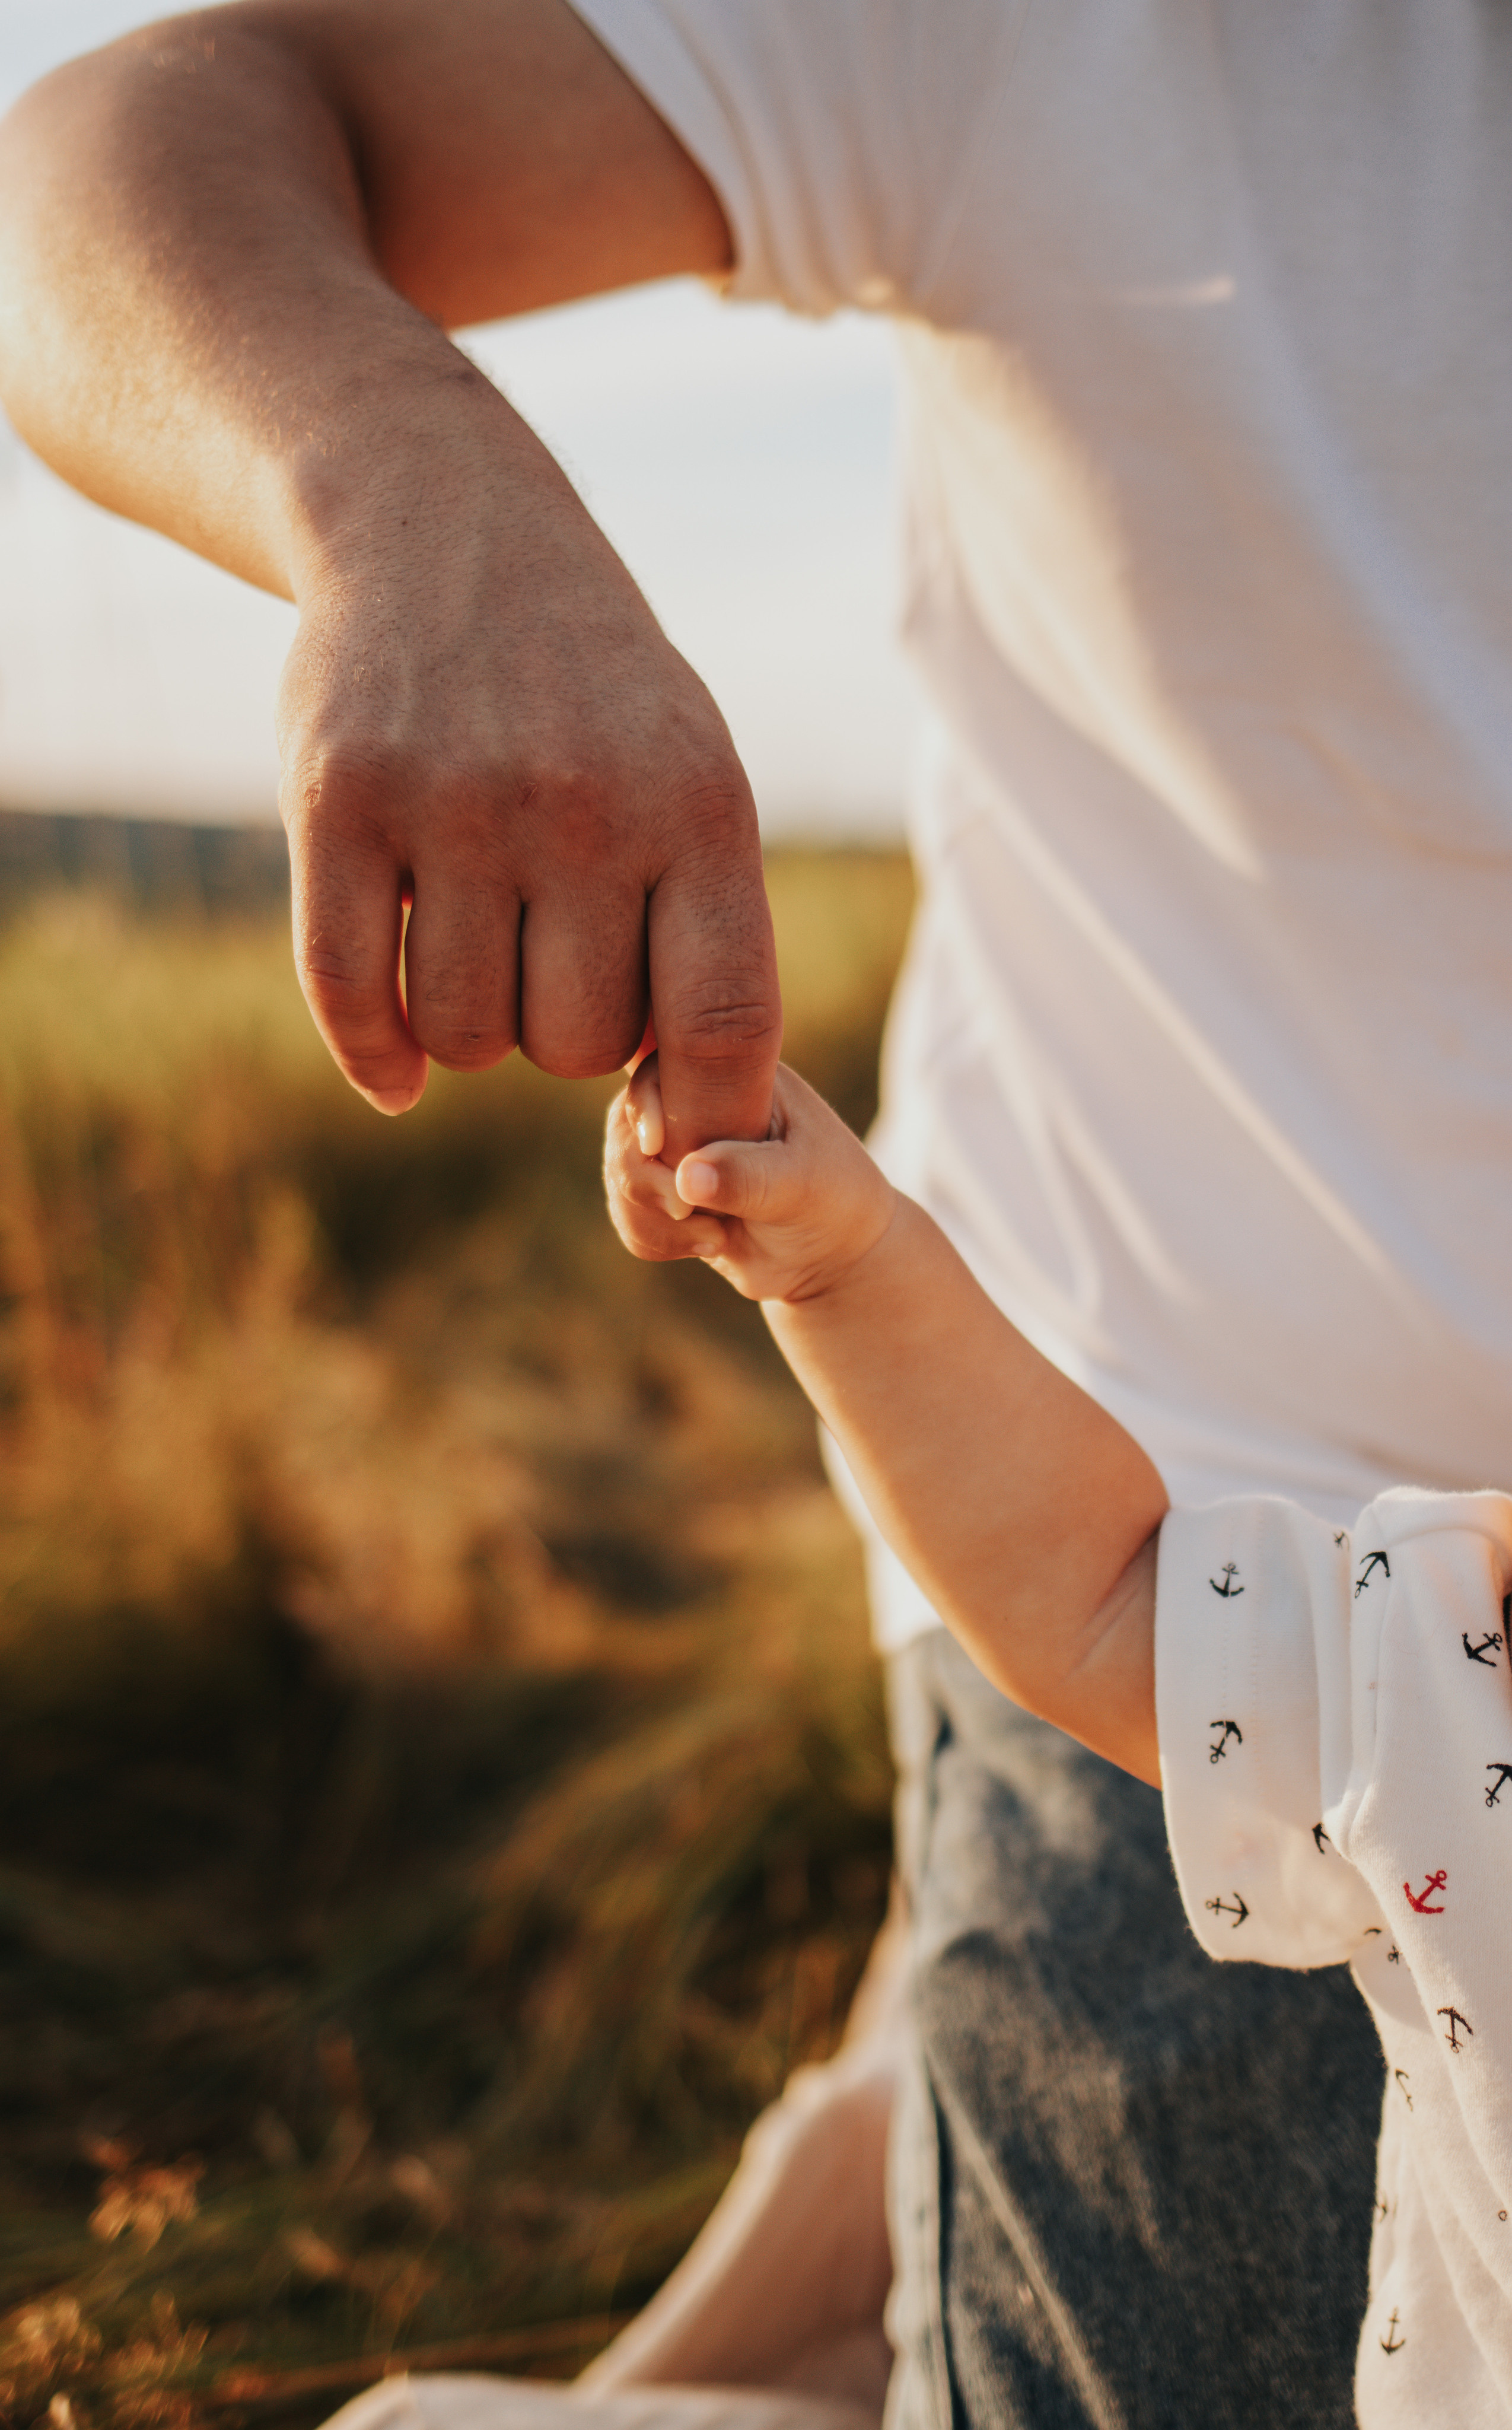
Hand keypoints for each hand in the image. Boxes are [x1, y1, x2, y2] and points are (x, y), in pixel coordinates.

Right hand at [279, 389, 781, 1150]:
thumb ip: (705, 940)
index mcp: (696, 807)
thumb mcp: (691, 780)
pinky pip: (351, 996)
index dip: (706, 1115)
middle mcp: (580, 805)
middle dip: (567, 1039)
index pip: (720, 1020)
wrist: (444, 530)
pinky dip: (374, 1056)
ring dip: (472, 1029)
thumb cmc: (594, 700)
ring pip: (465, 1037)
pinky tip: (396, 1070)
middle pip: (576, 1047)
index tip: (685, 1149)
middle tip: (552, 965)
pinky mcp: (338, 801)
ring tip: (483, 949)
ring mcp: (453, 800)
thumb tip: (689, 1133)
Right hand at [605, 1053, 896, 1291]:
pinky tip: (708, 1244)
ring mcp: (676, 1147)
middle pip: (625, 1124)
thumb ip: (747, 1176)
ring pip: (621, 1173)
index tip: (657, 1147)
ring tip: (715, 1237)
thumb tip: (687, 1176)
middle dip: (645, 1179)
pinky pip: (627, 1212)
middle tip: (685, 1212)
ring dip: (652, 1218)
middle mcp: (696, 1102)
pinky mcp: (665, 1191)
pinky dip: (654, 1239)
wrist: (831, 1255)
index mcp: (735, 1073)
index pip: (664, 1069)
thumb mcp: (800, 1184)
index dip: (647, 1106)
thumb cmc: (831, 1200)